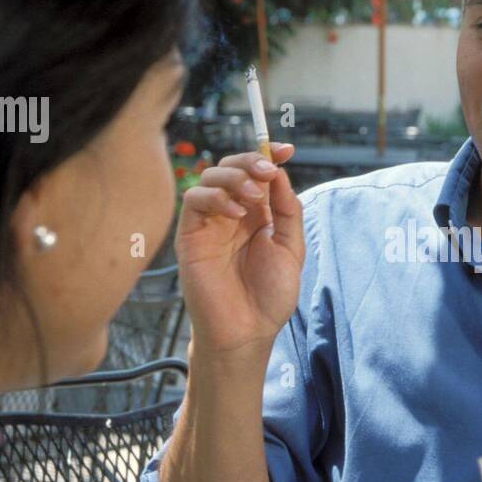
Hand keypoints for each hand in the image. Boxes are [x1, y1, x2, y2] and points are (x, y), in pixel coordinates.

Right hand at [176, 143, 303, 354]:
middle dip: (251, 161)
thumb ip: (287, 211)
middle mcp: (233, 214)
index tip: (285, 150)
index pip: (258, 174)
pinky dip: (214, 196)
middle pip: (233, 168)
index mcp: (258, 215)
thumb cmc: (269, 297)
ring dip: (234, 177)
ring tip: (253, 197)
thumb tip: (280, 175)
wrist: (247, 331)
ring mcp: (210, 223)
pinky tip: (233, 213)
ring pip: (211, 176)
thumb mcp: (290, 248)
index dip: (269, 156)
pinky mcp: (190, 234)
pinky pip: (194, 199)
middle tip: (267, 171)